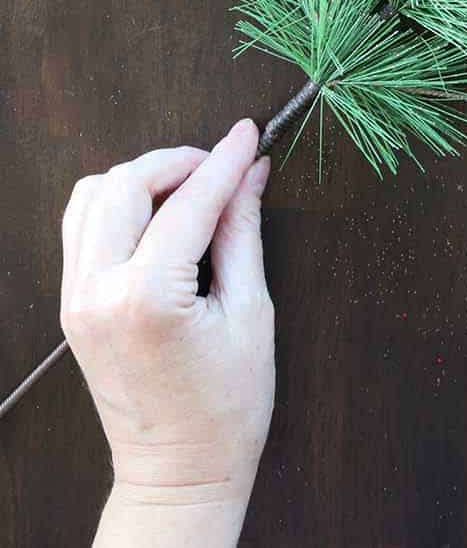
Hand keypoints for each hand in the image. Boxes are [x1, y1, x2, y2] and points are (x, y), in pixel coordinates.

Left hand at [60, 120, 274, 519]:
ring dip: (141, 178)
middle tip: (220, 166)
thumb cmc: (225, 408)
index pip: (189, 202)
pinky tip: (157, 216)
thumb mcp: (251, 313)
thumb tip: (250, 175)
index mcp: (146, 298)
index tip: (249, 134)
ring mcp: (76, 300)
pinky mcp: (72, 306)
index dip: (225, 162)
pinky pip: (81, 228)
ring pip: (91, 196)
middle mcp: (97, 292)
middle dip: (176, 161)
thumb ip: (243, 232)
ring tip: (188, 189)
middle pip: (124, 183)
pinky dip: (117, 205)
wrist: (178, 474)